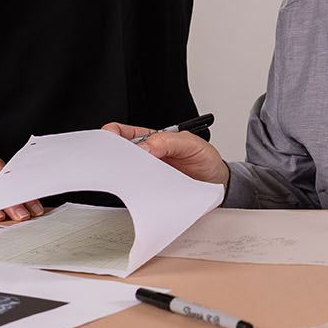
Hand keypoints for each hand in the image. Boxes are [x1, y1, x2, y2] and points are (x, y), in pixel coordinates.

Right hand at [105, 122, 230, 186]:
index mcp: (151, 139)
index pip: (123, 133)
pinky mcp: (149, 194)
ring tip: (133, 176)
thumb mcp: (192, 144)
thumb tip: (146, 146)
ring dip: (125, 176)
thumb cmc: (204, 160)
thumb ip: (169, 141)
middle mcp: (145, 157)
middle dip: (114, 156)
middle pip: (119, 155)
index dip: (112, 134)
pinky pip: (136, 193)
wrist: (217, 184)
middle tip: (121, 161)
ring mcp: (146, 176)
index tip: (111, 139)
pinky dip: (134, 193)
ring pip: (125, 176)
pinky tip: (140, 191)